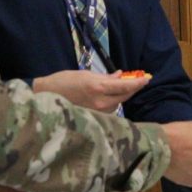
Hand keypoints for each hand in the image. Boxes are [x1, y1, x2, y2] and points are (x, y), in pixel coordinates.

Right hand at [32, 70, 148, 112]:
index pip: (124, 86)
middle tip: (141, 80)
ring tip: (123, 86)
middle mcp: (100, 102)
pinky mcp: (93, 118)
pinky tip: (110, 96)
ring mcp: (97, 112)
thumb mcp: (85, 74)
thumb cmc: (63, 81)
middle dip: (133, 88)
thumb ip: (104, 77)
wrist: (44, 97)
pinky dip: (112, 102)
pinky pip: (108, 110)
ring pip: (117, 104)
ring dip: (122, 95)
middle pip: (124, 97)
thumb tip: (120, 75)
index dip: (138, 83)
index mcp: (98, 87)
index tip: (147, 78)